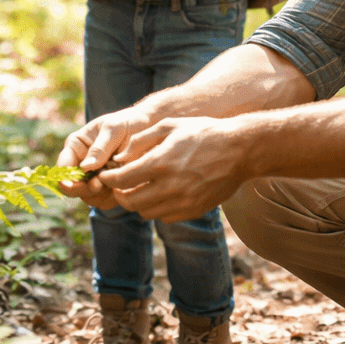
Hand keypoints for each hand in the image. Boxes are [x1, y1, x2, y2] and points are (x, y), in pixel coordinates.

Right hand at [56, 106, 156, 208]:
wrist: (150, 128)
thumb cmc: (128, 122)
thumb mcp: (113, 129)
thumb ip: (100, 148)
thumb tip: (85, 167)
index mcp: (77, 147)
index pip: (63, 165)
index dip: (64, 177)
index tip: (69, 183)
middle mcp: (83, 164)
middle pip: (73, 186)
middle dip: (82, 188)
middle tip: (97, 184)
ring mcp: (96, 178)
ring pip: (88, 196)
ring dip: (97, 195)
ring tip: (111, 184)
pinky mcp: (111, 187)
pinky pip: (105, 201)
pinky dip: (111, 199)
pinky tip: (121, 188)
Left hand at [96, 117, 250, 222]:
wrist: (239, 150)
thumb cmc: (203, 132)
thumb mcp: (169, 125)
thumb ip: (141, 141)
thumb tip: (119, 157)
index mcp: (160, 163)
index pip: (121, 180)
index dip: (108, 179)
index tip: (104, 175)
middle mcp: (170, 187)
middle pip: (130, 202)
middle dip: (119, 194)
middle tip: (118, 185)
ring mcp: (183, 202)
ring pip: (146, 213)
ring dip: (137, 203)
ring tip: (138, 189)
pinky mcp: (194, 210)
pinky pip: (165, 217)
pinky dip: (156, 209)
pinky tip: (159, 195)